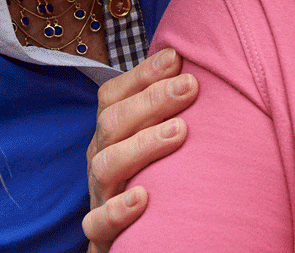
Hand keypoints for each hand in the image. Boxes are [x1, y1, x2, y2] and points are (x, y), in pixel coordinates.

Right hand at [83, 47, 198, 252]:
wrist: (128, 235)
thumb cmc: (149, 173)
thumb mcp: (152, 136)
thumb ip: (168, 106)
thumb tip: (196, 65)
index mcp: (111, 130)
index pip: (114, 94)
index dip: (143, 74)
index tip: (176, 58)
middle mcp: (100, 155)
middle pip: (113, 122)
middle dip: (151, 101)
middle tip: (189, 87)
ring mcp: (98, 193)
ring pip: (105, 164)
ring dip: (142, 145)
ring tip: (179, 132)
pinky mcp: (100, 231)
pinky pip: (98, 222)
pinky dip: (118, 209)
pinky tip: (144, 197)